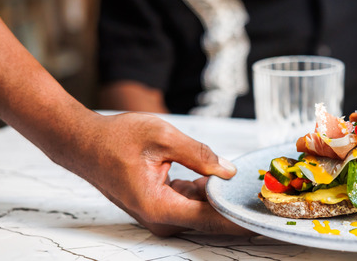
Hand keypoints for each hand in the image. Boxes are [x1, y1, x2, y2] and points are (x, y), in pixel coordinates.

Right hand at [69, 112, 250, 236]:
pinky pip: (192, 202)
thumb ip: (199, 155)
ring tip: (254, 188)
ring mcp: (159, 214)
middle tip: (272, 202)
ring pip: (202, 211)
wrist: (84, 142)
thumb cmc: (117, 137)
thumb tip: (229, 171)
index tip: (266, 217)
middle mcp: (159, 218)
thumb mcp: (163, 136)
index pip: (210, 219)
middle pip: (209, 220)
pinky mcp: (160, 205)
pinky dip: (209, 192)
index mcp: (158, 206)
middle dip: (238, 210)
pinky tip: (225, 178)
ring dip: (224, 200)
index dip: (240, 218)